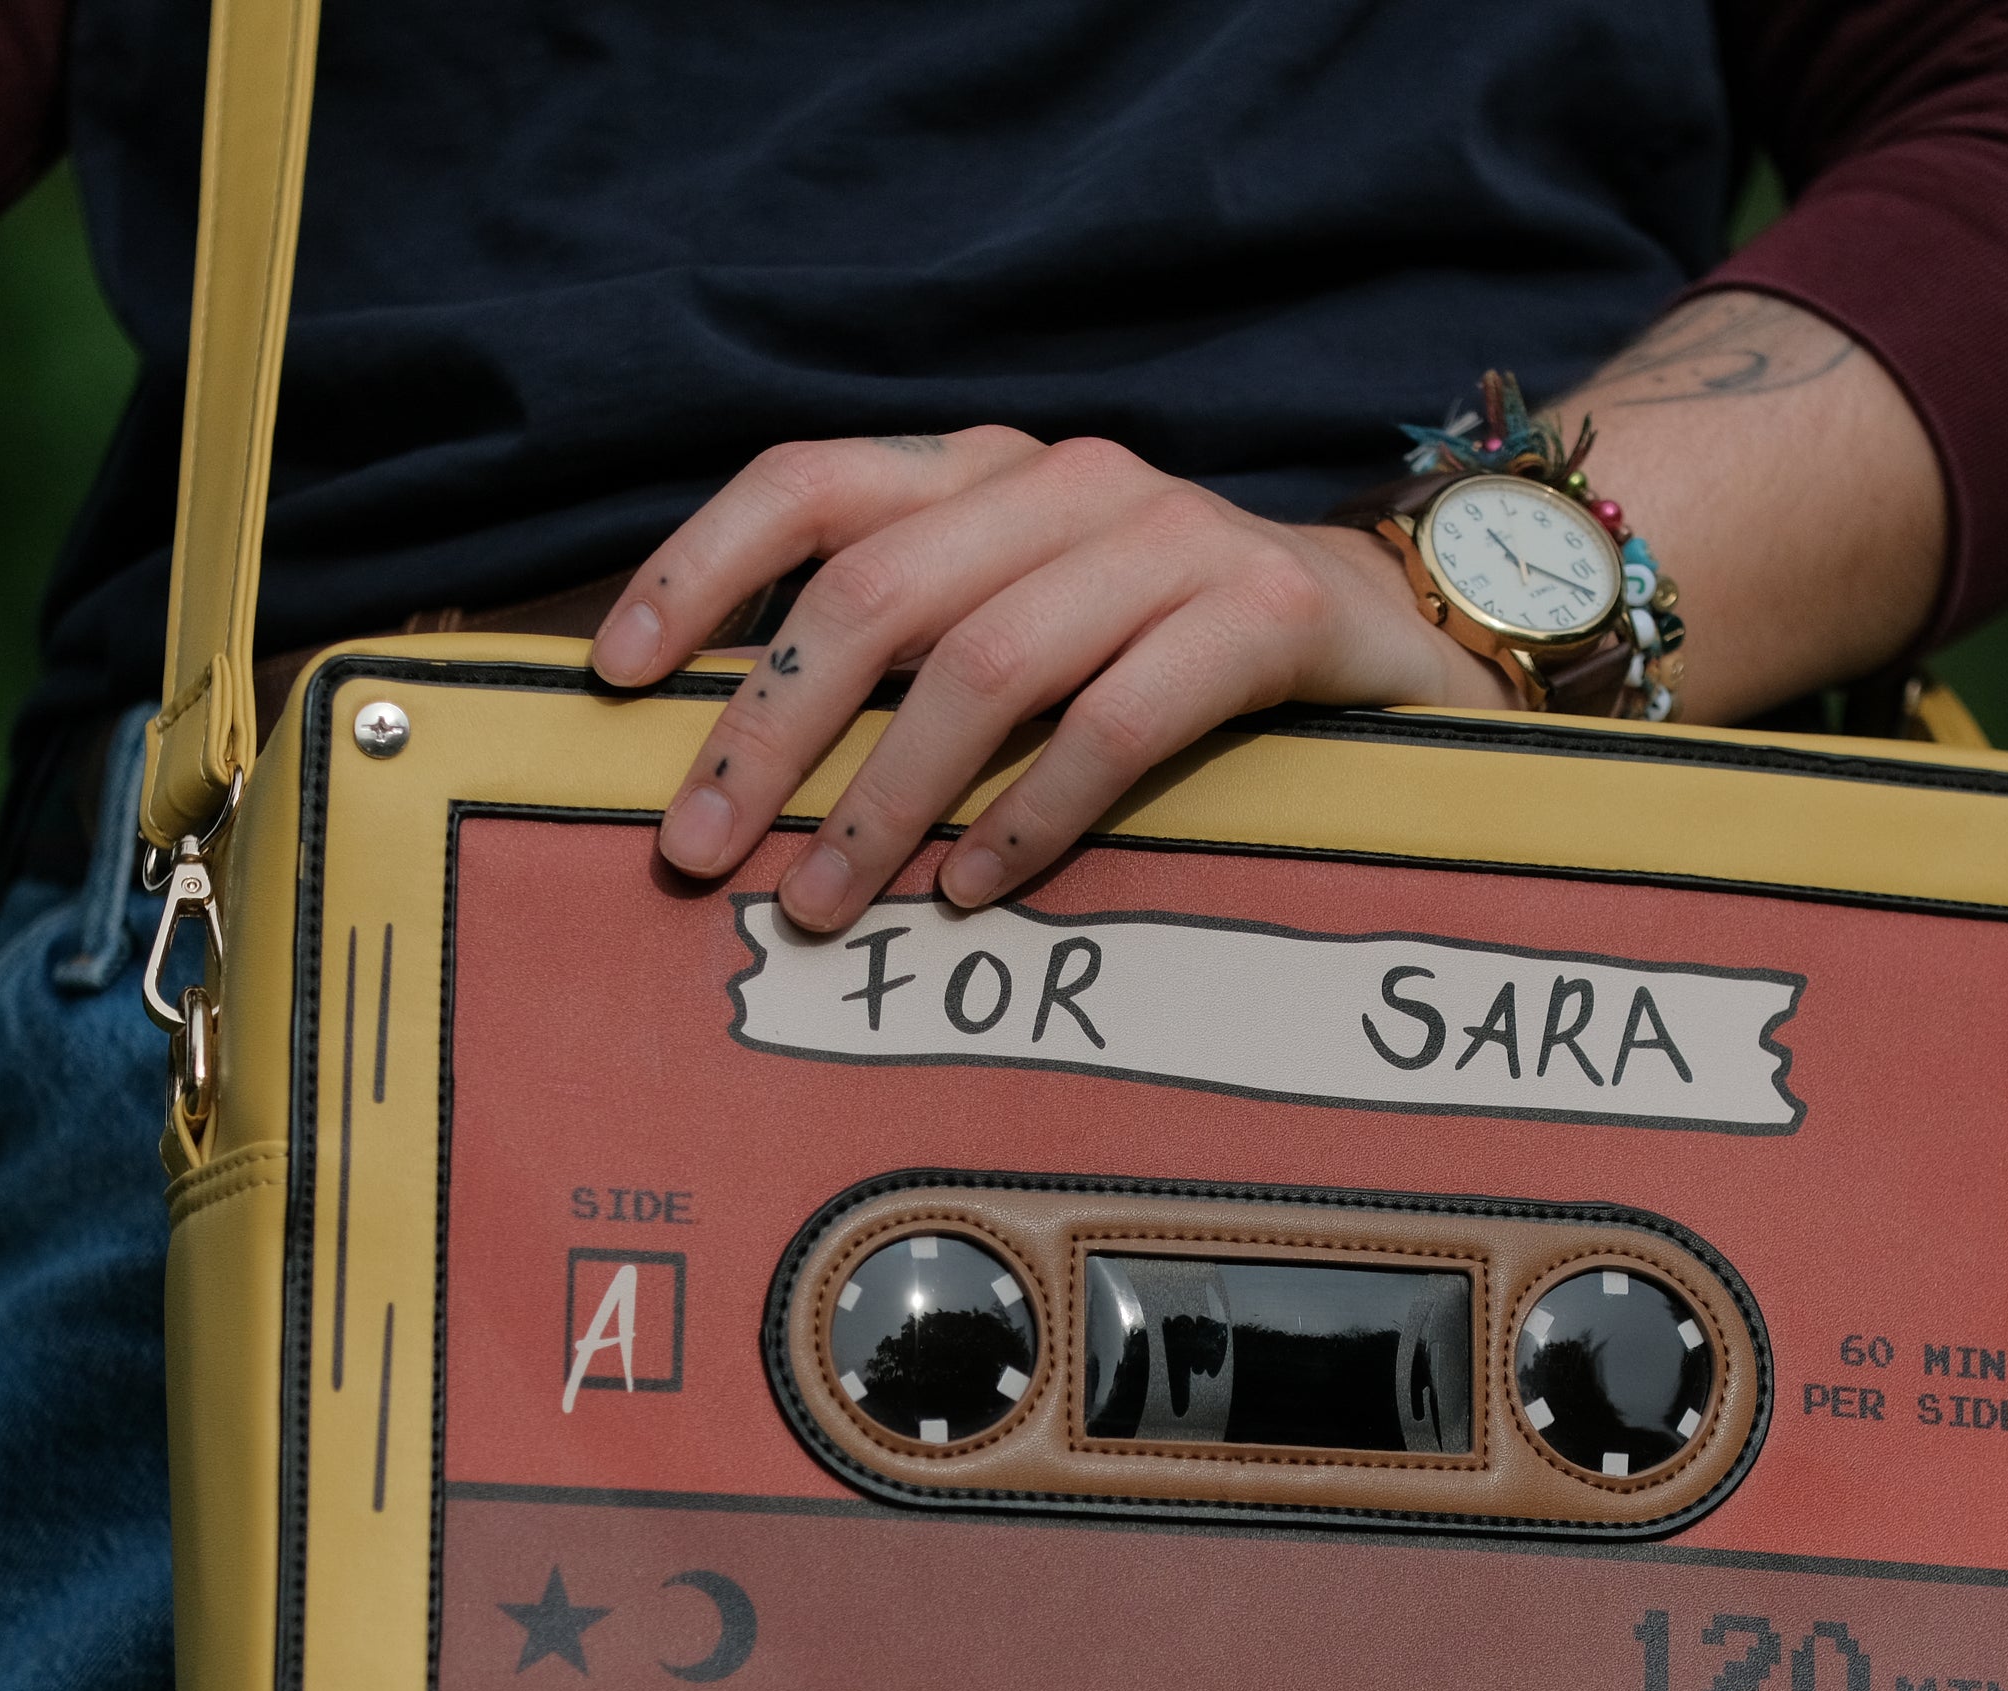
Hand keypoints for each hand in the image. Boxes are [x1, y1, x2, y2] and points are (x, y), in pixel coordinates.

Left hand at [590, 429, 1509, 929]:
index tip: (616, 678)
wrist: (1391, 639)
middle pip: (877, 590)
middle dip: (771, 729)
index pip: (809, 483)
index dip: (699, 570)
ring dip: (890, 800)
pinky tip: (977, 890)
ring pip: (988, 662)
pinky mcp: (1262, 611)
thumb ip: (915, 652)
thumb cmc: (1173, 658)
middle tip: (700, 850)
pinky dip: (1032, 817)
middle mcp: (1068, 479)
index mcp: (986, 471)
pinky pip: (1119, 720)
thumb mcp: (1030, 626)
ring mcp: (1173, 536)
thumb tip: (734, 763)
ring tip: (828, 902)